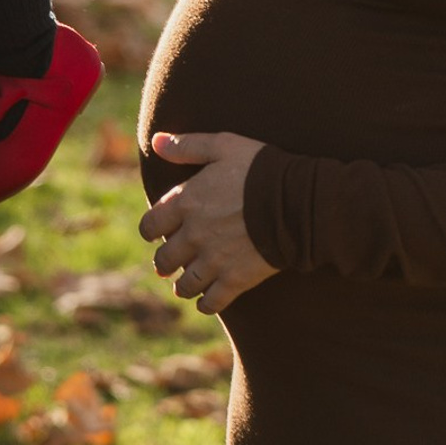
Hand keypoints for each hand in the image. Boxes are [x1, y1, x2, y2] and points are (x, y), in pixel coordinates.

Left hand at [140, 131, 278, 313]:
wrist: (295, 200)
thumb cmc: (259, 168)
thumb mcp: (222, 146)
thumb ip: (187, 146)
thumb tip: (155, 141)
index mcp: (186, 202)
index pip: (150, 226)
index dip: (150, 231)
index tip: (155, 234)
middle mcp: (194, 235)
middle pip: (164, 260)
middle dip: (164, 262)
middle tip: (169, 264)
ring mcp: (214, 260)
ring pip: (185, 285)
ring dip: (182, 286)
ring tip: (186, 284)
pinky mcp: (235, 280)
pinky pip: (211, 302)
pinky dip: (205, 303)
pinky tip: (207, 300)